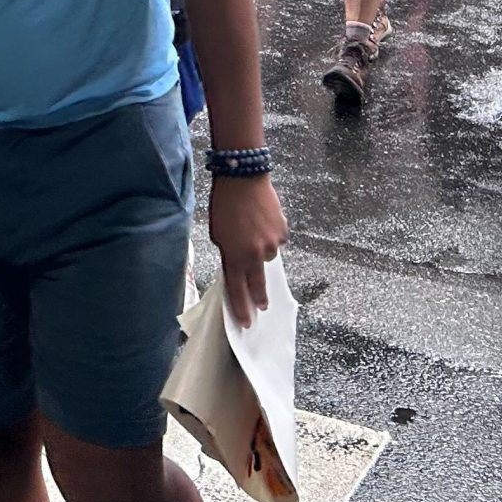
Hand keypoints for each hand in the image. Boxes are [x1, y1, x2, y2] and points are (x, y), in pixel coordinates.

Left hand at [208, 175, 288, 327]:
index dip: (241, 308)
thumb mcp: (218, 233)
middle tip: (262, 306)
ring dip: (261, 251)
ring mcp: (272, 244)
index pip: (237, 290)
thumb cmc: (224, 205)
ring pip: (267, 256)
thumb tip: (237, 266)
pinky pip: (277, 241)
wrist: (244, 179)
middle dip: (259, 296)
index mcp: (234, 256)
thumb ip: (228, 253)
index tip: (245, 322)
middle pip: (258, 284)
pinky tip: (263, 222)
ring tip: (252, 232)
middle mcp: (255, 255)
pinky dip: (271, 236)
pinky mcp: (283, 233)